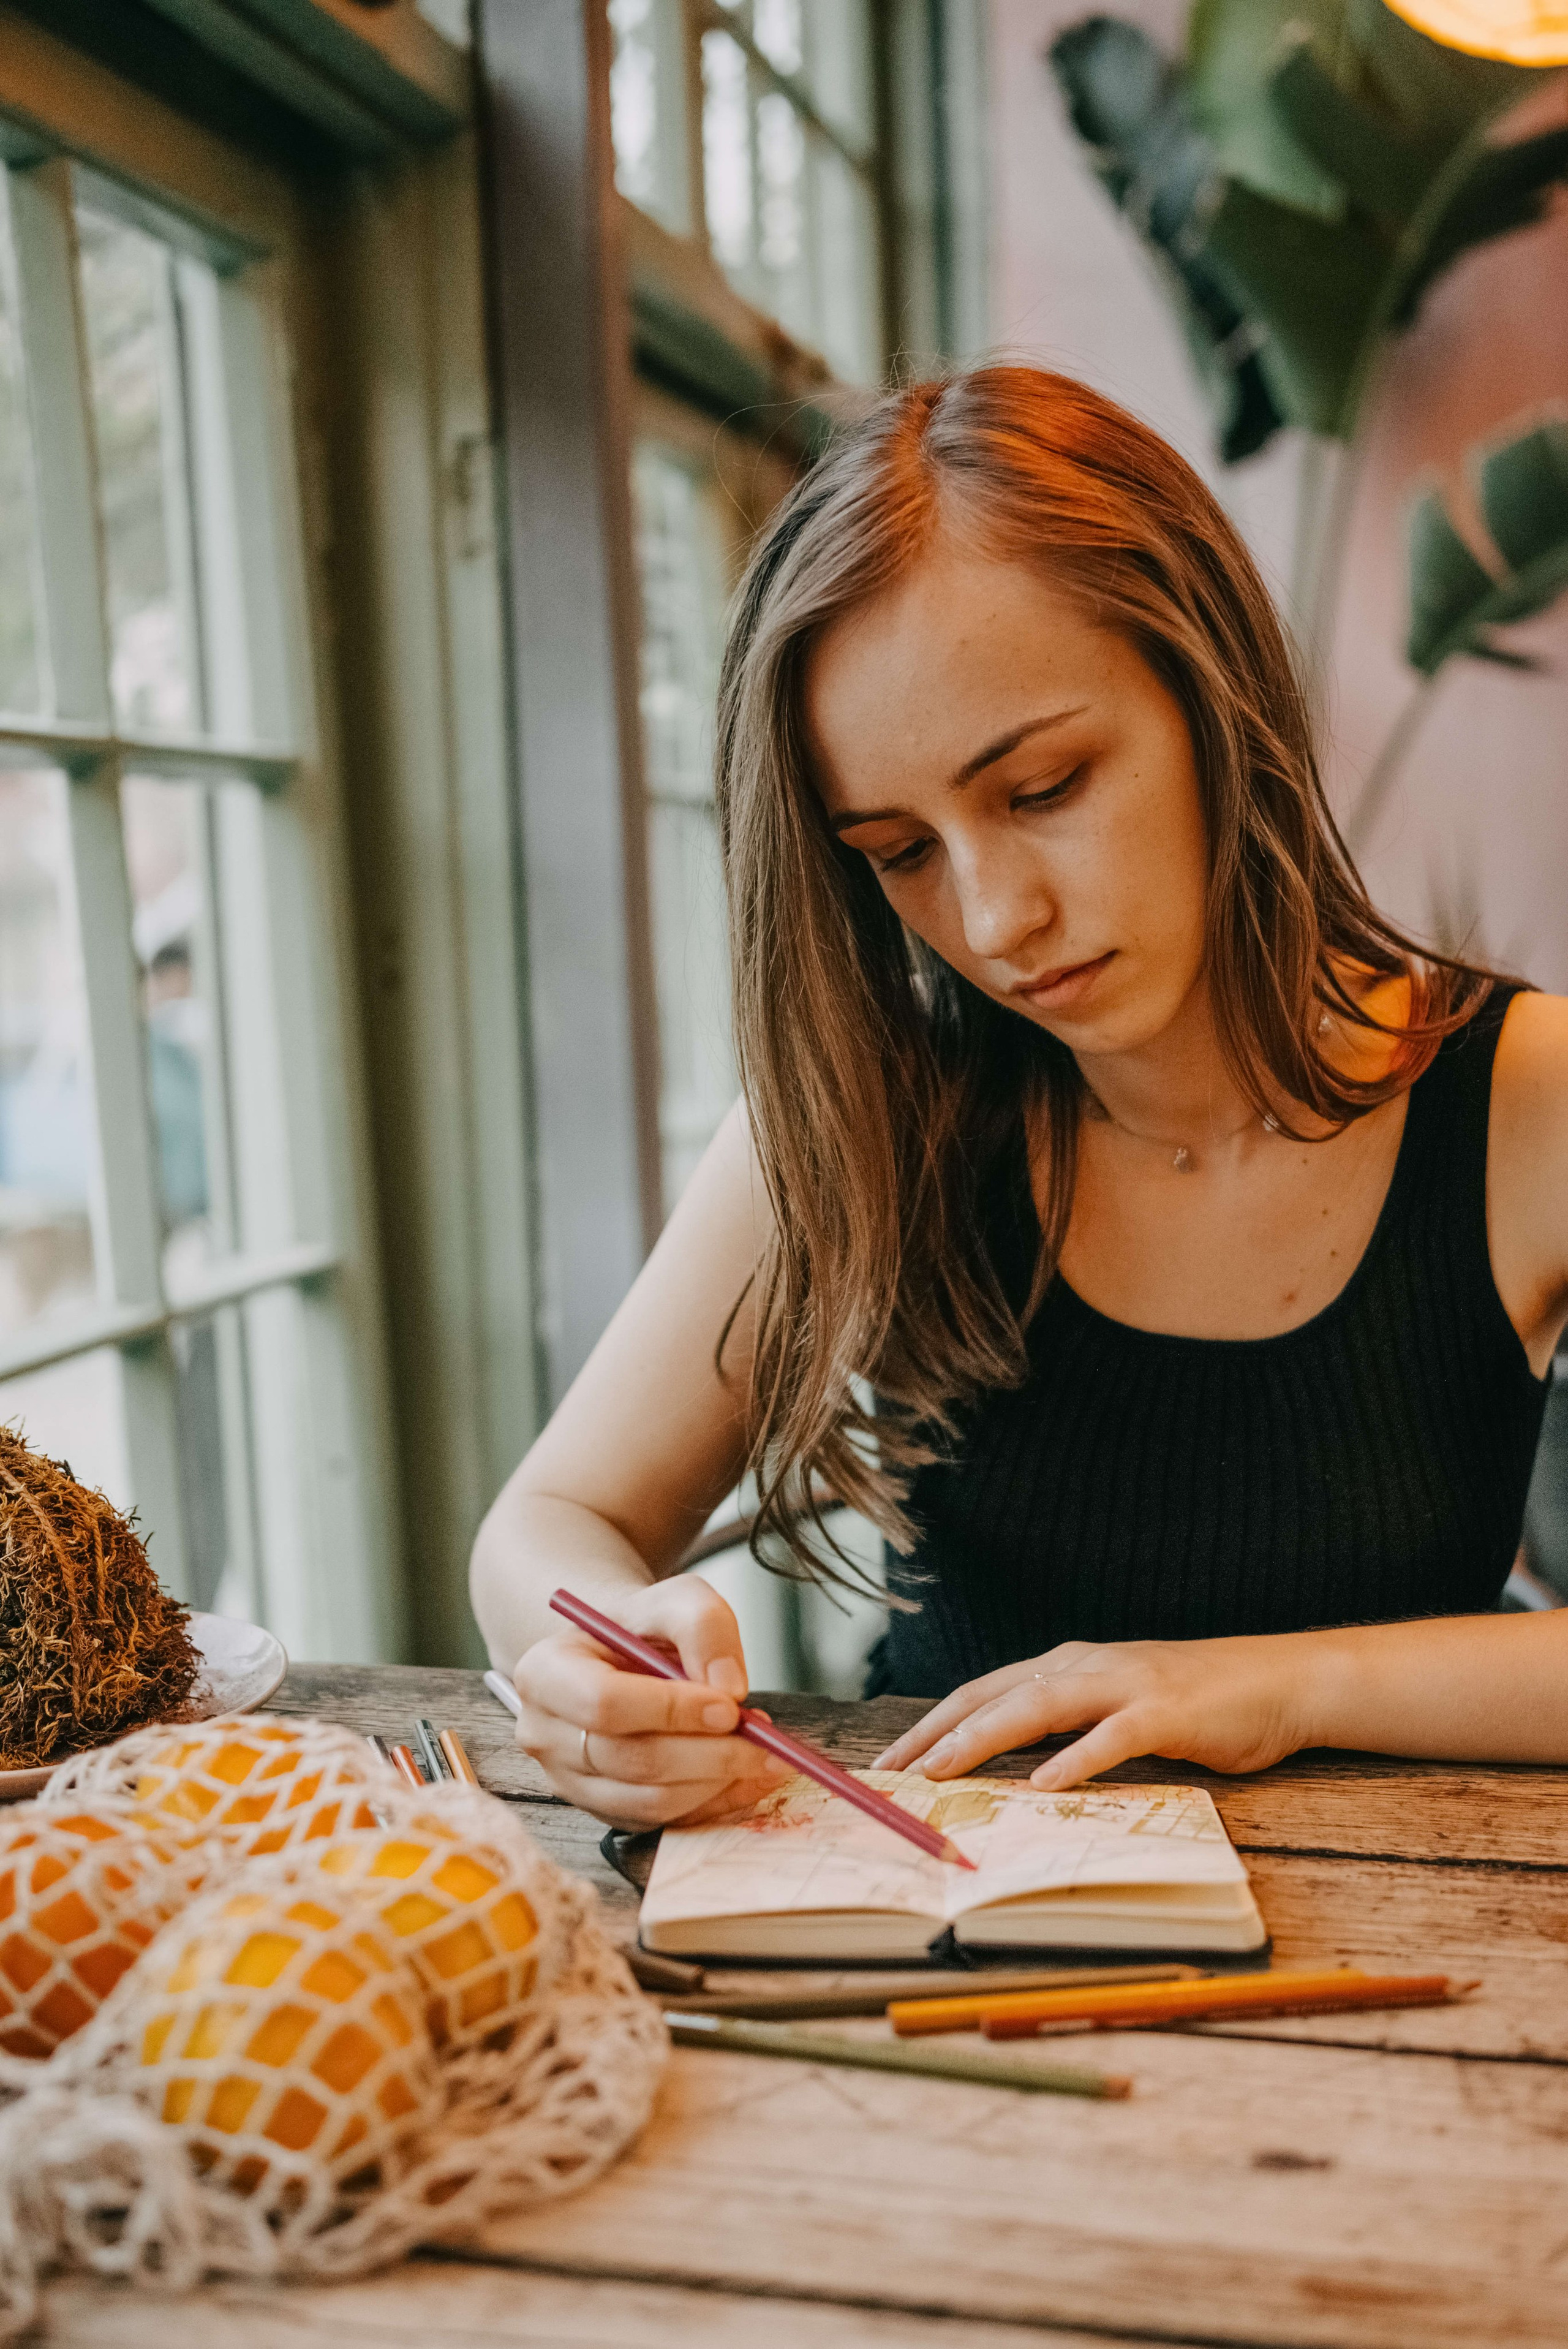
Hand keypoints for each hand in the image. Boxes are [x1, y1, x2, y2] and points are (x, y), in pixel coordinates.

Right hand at [511, 1576, 791, 1827]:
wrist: (622, 1658)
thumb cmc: (642, 1628)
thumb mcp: (675, 1600)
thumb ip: (703, 1626)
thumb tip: (729, 1689)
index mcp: (544, 1673)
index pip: (604, 1703)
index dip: (670, 1710)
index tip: (729, 1707)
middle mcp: (544, 1734)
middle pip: (630, 1760)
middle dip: (707, 1753)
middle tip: (763, 1739)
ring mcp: (569, 1781)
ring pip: (648, 1799)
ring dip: (716, 1782)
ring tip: (763, 1754)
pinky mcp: (602, 1810)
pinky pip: (661, 1821)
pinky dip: (711, 1804)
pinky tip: (746, 1777)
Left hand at [873, 1634, 1314, 1788]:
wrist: (1278, 1682)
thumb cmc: (1196, 1704)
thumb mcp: (1115, 1710)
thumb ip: (1066, 1728)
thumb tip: (1007, 1767)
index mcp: (1067, 1666)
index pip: (981, 1693)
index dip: (931, 1725)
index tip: (888, 1762)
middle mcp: (1085, 1666)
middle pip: (993, 1696)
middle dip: (936, 1735)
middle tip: (891, 1776)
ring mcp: (1125, 1685)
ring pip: (1037, 1707)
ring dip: (982, 1740)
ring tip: (940, 1773)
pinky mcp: (1166, 1712)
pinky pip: (1111, 1737)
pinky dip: (1075, 1759)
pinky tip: (1044, 1785)